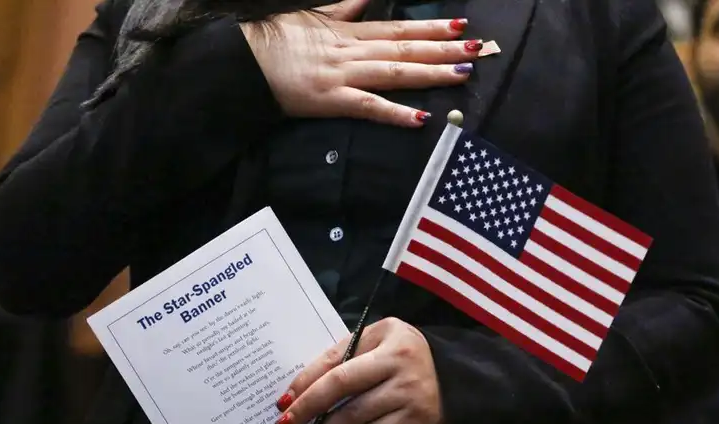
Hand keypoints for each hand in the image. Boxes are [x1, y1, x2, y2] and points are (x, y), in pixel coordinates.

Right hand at [240, 0, 478, 126]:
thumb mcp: (311, 16)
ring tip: (462, 73)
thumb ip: (343, 8)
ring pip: (395, 72)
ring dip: (431, 72)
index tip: (457, 23)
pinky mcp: (331, 100)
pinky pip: (368, 106)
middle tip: (476, 48)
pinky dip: (395, 113)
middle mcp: (351, 51)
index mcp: (346, 32)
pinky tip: (420, 117)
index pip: (396, 28)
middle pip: (405, 48)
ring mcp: (343, 75)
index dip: (428, 25)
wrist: (242, 60)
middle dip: (443, 47)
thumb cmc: (273, 40)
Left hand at [275, 318, 445, 423]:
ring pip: (353, 415)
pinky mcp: (415, 421)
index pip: (336, 358)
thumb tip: (305, 387)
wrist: (461, 384)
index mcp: (387, 333)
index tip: (283, 400)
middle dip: (307, 407)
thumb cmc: (411, 361)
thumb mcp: (384, 342)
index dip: (306, 380)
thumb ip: (351, 354)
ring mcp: (408, 392)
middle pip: (341, 385)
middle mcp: (397, 361)